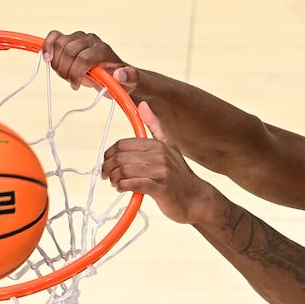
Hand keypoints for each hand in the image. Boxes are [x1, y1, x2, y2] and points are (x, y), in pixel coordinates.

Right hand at [42, 29, 137, 92]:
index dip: (76, 73)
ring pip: (59, 45)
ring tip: (65, 76)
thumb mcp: (129, 82)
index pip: (83, 58)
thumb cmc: (120, 79)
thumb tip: (119, 74)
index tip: (76, 86)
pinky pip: (54, 37)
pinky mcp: (69, 40)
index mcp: (103, 49)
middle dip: (66, 70)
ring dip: (57, 64)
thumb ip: (128, 77)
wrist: (114, 74)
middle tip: (71, 82)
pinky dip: (47, 46)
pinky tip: (47, 59)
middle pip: (69, 51)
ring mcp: (78, 38)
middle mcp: (90, 40)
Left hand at [102, 102, 214, 224]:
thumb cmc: (180, 175)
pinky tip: (122, 189)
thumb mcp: (170, 146)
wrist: (197, 199)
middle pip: (121, 157)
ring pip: (125, 171)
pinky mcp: (161, 189)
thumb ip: (155, 126)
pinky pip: (134, 184)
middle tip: (107, 176)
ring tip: (115, 184)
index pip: (123, 144)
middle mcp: (159, 155)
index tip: (107, 163)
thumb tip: (143, 104)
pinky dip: (123, 187)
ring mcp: (161, 172)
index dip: (109, 154)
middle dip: (109, 168)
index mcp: (158, 144)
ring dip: (115, 179)